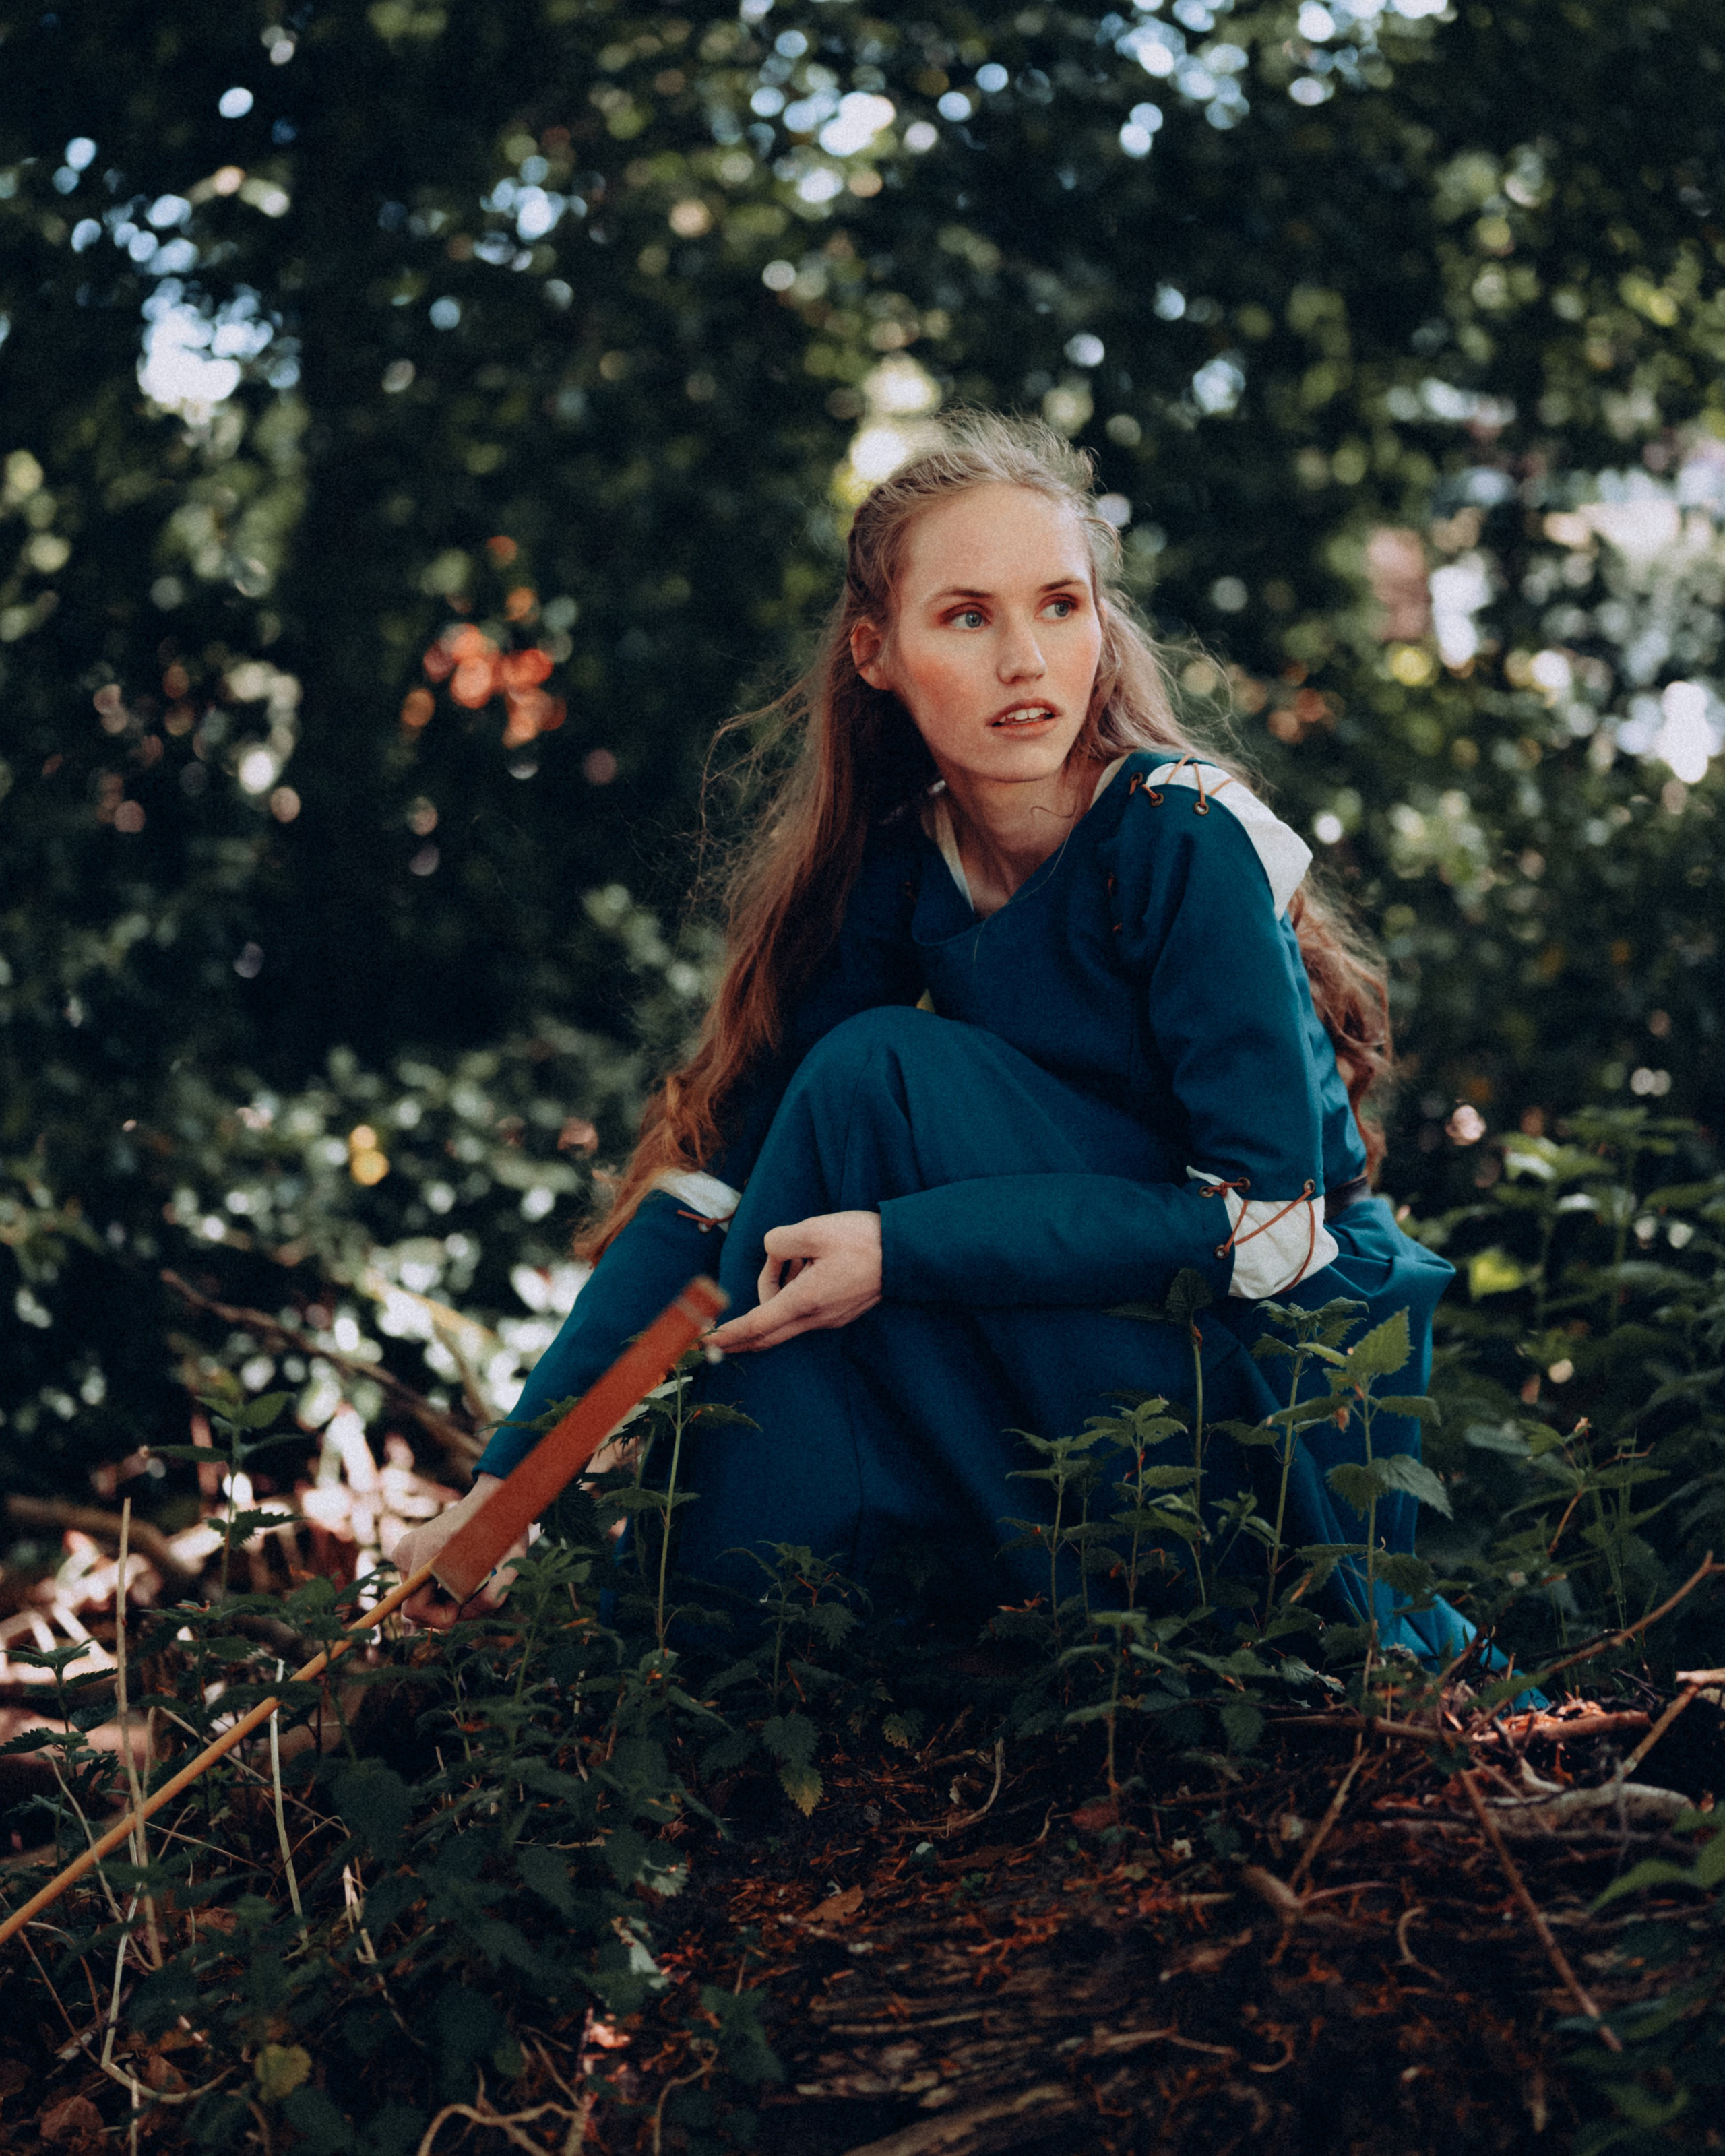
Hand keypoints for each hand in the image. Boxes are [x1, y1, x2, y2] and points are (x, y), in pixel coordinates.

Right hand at [393, 1473, 527, 1630]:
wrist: (494, 1502)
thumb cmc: (505, 1533)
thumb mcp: (510, 1566)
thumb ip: (490, 1598)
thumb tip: (459, 1617)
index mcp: (429, 1550)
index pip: (415, 1608)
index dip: (441, 1617)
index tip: (464, 1604)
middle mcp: (409, 1549)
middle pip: (415, 1607)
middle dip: (445, 1609)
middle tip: (474, 1590)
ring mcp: (405, 1549)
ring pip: (418, 1598)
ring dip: (444, 1598)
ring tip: (470, 1577)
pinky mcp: (407, 1551)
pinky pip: (418, 1587)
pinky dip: (439, 1588)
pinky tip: (459, 1572)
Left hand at [706, 1210, 882, 1353]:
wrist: (907, 1253)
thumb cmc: (863, 1241)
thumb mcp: (814, 1230)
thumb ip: (780, 1242)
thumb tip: (773, 1253)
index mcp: (805, 1300)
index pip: (756, 1324)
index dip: (729, 1334)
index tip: (707, 1342)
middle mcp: (816, 1317)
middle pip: (768, 1334)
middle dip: (740, 1336)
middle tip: (714, 1338)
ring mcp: (830, 1319)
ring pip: (786, 1319)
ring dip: (774, 1297)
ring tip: (795, 1255)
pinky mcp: (840, 1313)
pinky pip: (804, 1311)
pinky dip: (792, 1294)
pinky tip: (807, 1265)